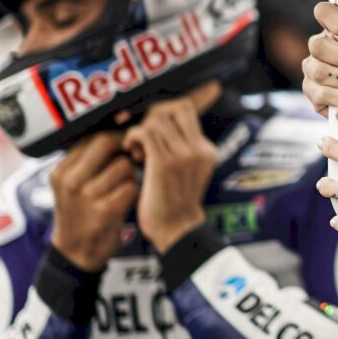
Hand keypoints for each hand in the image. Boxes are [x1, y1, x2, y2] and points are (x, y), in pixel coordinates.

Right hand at [50, 132, 137, 271]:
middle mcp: (69, 180)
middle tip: (133, 157)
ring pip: (124, 165)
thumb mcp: (73, 183)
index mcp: (61, 170)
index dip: (116, 134)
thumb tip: (121, 123)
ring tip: (124, 186)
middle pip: (107, 142)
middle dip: (126, 147)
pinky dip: (134, 193)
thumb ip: (89, 158)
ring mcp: (85, 196)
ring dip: (132, 174)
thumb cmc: (82, 212)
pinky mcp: (103, 212)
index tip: (128, 139)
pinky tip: (126, 202)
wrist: (76, 254)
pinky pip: (131, 187)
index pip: (92, 135)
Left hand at [123, 81, 221, 253]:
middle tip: (144, 137)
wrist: (176, 231)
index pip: (187, 109)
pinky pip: (146, 132)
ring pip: (158, 119)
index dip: (166, 111)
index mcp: (206, 150)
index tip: (154, 127)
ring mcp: (184, 154)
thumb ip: (181, 150)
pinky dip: (133, 137)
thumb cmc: (174, 204)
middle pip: (175, 107)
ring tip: (137, 149)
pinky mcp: (164, 163)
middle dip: (154, 116)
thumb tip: (159, 128)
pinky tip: (131, 151)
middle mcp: (199, 148)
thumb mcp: (188, 172)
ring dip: (141, 130)